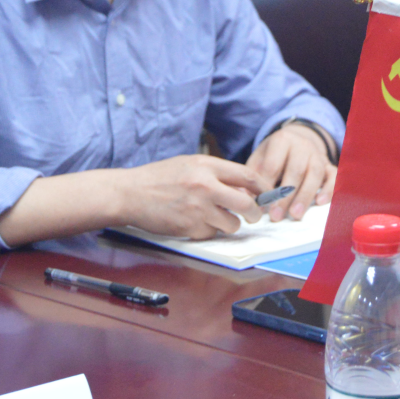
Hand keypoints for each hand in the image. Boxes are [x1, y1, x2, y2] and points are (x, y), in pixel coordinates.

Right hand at [120, 154, 269, 239]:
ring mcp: (198, 209)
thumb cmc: (160, 177)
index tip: (268, 194)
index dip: (263, 187)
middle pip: (247, 204)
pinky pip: (212, 234)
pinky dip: (209, 231)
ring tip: (216, 218)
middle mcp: (205, 186)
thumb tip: (245, 189)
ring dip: (230, 224)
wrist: (131, 193)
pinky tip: (196, 222)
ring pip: (232, 224)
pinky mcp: (190, 228)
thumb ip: (217, 173)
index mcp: (207, 166)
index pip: (248, 176)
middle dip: (256, 213)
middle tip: (255, 216)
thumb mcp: (190, 164)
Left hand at [247, 122, 336, 221]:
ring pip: (315, 174)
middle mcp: (302, 145)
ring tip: (295, 215)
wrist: (298, 139)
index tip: (259, 206)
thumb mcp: (260, 157)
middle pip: (295, 170)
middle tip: (276, 216)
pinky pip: (333, 176)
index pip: (273, 165)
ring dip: (305, 196)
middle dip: (285, 196)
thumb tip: (244, 197)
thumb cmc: (274, 154)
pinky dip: (329, 189)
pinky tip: (320, 202)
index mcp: (282, 140)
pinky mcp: (329, 165)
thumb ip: (252, 176)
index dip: (266, 187)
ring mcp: (318, 155)